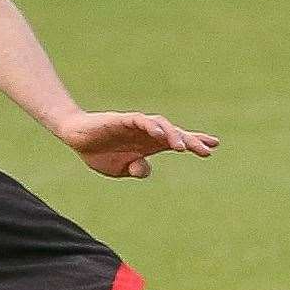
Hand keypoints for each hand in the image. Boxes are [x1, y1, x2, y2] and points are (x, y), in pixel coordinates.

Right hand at [54, 110, 218, 178]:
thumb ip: (134, 170)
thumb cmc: (100, 152)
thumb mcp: (119, 169)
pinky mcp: (122, 119)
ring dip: (172, 135)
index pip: (177, 141)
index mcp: (150, 144)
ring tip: (182, 147)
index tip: (213, 148)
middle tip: (207, 149)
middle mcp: (147, 132)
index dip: (195, 143)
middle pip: (175, 133)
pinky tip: (158, 134)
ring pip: (160, 125)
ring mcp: (136, 125)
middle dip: (191, 140)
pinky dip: (150, 126)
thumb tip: (145, 170)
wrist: (76, 136)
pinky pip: (139, 121)